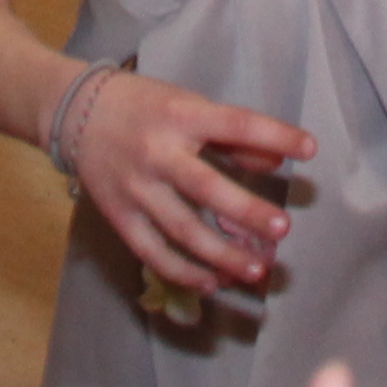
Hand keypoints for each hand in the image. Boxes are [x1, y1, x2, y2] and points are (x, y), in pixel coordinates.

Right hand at [65, 71, 311, 292]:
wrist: (77, 112)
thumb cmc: (143, 106)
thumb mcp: (187, 105)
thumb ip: (231, 135)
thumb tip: (277, 160)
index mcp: (180, 114)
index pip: (235, 124)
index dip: (274, 135)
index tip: (310, 148)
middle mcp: (158, 151)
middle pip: (206, 187)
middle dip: (246, 211)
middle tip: (282, 229)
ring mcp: (136, 187)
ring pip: (182, 229)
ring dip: (221, 254)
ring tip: (256, 269)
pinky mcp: (119, 214)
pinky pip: (153, 251)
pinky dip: (183, 271)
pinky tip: (212, 282)